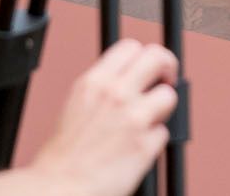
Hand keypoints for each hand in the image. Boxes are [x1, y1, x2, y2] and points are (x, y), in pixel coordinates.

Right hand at [29, 40, 179, 195]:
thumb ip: (104, 88)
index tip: (151, 68)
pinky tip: (136, 150)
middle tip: (166, 82)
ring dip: (163, 109)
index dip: (145, 56)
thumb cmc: (65, 155)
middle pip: (158, 57)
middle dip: (167, 68)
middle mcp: (115, 94)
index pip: (131, 47)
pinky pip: (163, 134)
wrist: (60, 187)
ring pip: (169, 96)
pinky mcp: (145, 145)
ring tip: (148, 123)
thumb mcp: (77, 105)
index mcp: (94, 82)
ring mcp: (133, 118)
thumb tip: (131, 80)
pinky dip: (154, 142)